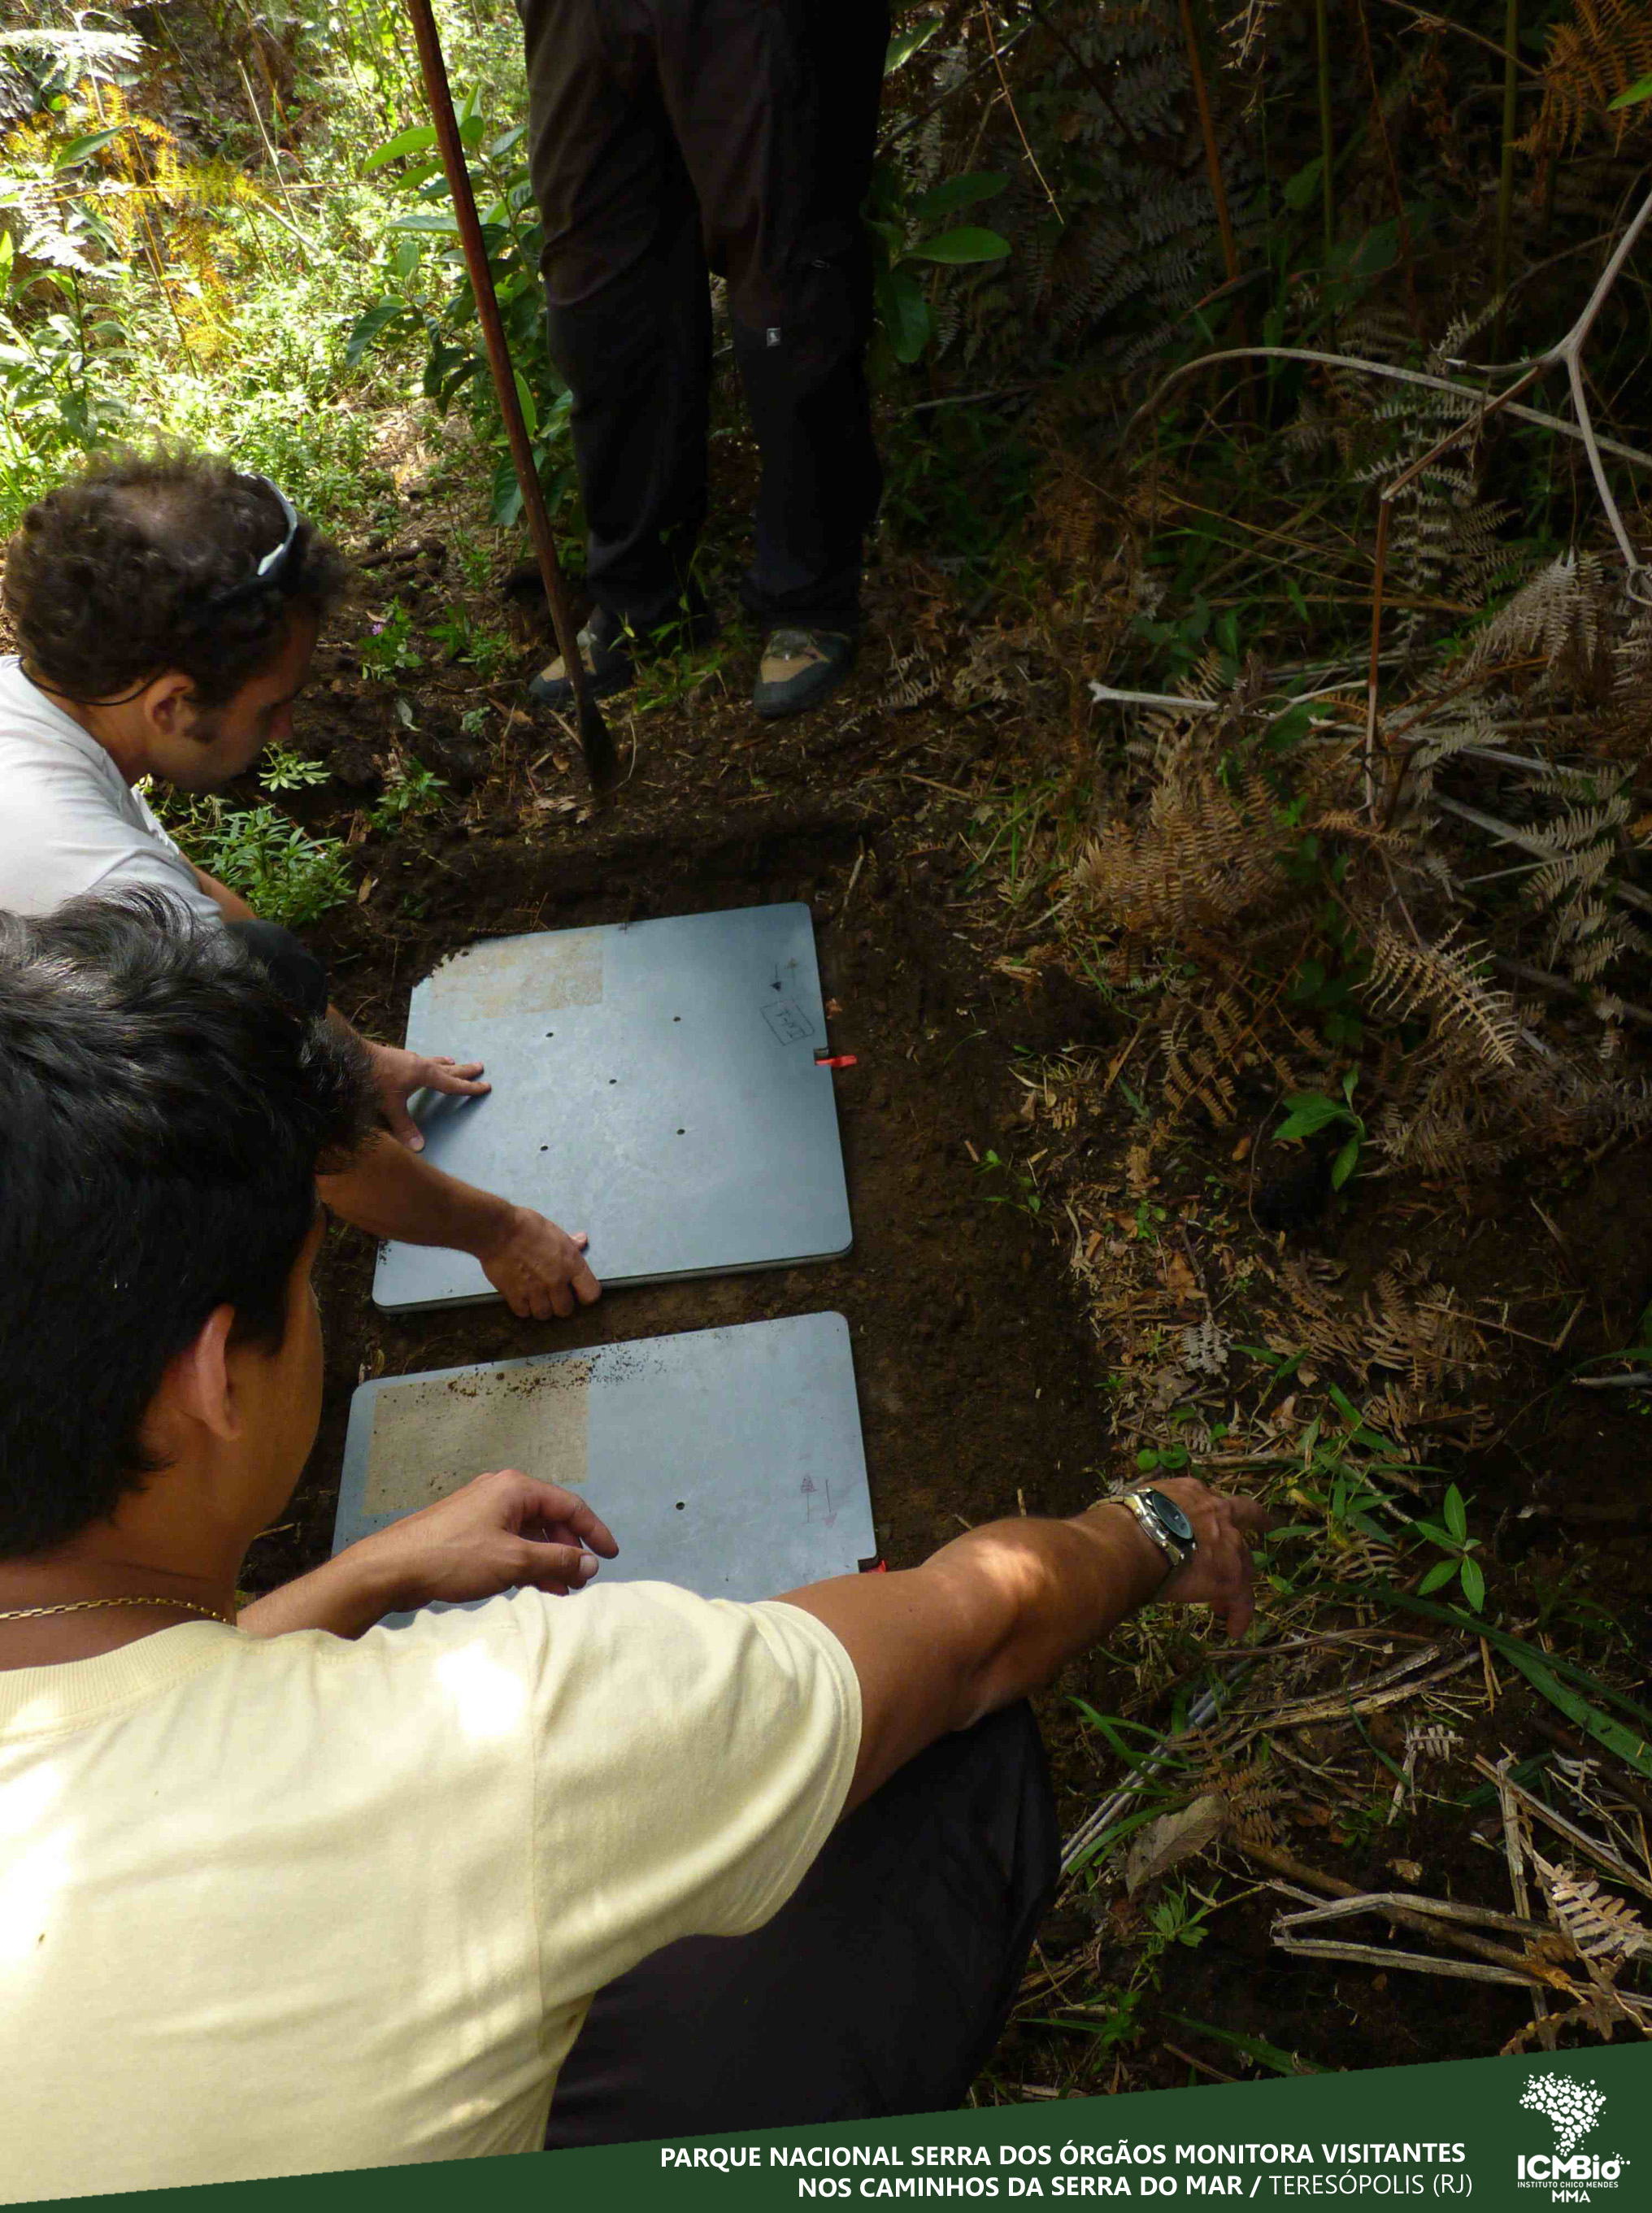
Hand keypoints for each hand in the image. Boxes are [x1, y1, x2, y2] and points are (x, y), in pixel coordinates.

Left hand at [349, 1469, 618, 1610]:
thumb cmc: (454, 1558)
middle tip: (582, 1580)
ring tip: (561, 1591)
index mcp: (515, 1488)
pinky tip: (532, 1587)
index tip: (611, 1557)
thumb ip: (557, 1560)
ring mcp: (482, 1510)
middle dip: (568, 1549)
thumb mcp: (513, 1561)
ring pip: (528, 1533)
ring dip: (547, 1560)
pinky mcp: (467, 1531)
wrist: (392, 1568)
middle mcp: (501, 1491)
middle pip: (549, 1518)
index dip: (594, 1531)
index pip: (569, 1505)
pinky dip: (525, 1562)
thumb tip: (591, 1562)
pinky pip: (508, 1543)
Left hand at [368, 1041, 490, 1149]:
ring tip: (453, 1060)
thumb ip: (404, 1127)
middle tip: (480, 1066)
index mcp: (425, 1075)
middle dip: (464, 1070)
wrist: (352, 1056)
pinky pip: (419, 1059)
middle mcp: (420, 1064)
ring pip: (433, 1061)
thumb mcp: (389, 1106)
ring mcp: (408, 1058)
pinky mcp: (396, 1057)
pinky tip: (420, 1062)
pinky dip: (427, 1061)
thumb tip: (419, 1148)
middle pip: (448, 1068)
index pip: (453, 1084)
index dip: (470, 1088)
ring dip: (445, 1063)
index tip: (486, 1087)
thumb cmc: (373, 1080)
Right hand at [476, 1203, 601, 1319]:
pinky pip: (524, 1313)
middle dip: (559, 1305)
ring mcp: (536, 1290)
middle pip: (565, 1310)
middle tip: (552, 1295)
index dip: (585, 1295)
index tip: (578, 1293)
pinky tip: (521, 1297)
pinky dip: (522, 1308)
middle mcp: (556, 1281)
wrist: (499, 1231)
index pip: (591, 1293)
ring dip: (540, 1308)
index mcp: (571, 1264)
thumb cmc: (527, 1226)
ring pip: (544, 1314)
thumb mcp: (555, 1231)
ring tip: (535, 1298)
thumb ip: (570, 1243)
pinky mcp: (515, 1295)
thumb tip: (582, 1240)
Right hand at [1092, 1478, 1272, 1639]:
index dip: (1213, 1514)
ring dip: (1237, 1582)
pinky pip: (1242, 1598)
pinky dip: (1239, 1613)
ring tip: (1224, 1605)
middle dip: (1252, 1528)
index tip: (1217, 1519)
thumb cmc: (1125, 1522)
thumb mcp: (1139, 1504)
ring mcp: (1228, 1542)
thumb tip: (1129, 1532)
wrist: (1136, 1539)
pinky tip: (1232, 1629)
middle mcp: (1217, 1511)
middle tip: (1266, 1529)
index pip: (1209, 1501)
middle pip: (1241, 1524)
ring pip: (1244, 1564)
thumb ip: (1147, 1515)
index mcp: (1191, 1492)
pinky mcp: (1231, 1574)